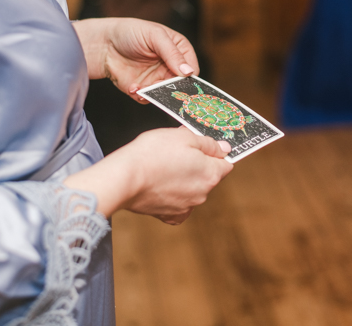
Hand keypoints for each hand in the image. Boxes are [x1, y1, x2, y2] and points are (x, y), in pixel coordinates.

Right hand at [63, 128, 232, 223]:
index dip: (215, 153)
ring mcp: (186, 207)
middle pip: (208, 177)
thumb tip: (225, 149)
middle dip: (197, 165)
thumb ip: (209, 144)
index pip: (226, 164)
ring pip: (192, 190)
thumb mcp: (185, 137)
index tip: (202, 147)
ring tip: (163, 167)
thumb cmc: (153, 153)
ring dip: (184, 180)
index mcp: (210, 174)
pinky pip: (178, 204)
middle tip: (177, 152)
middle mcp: (202, 195)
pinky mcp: (169, 215)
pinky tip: (160, 184)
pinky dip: (172, 196)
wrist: (125, 177)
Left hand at [72, 18, 198, 101]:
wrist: (104, 43)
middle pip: (181, 85)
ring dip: (155, 94)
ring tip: (144, 88)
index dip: (189, 76)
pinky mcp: (143, 89)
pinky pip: (148, 99)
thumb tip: (189, 71)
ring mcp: (157, 79)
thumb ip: (172, 53)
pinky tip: (132, 87)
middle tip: (163, 88)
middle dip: (173, 89)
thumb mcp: (155, 36)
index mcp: (179, 51)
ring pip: (165, 95)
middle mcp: (170, 67)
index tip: (183, 81)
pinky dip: (141, 96)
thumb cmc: (131, 32)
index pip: (192, 68)